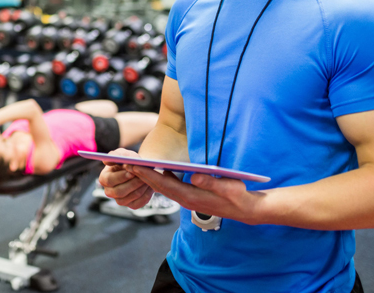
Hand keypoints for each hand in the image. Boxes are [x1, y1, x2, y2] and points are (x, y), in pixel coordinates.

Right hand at [98, 148, 153, 209]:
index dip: (120, 176)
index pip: (109, 180)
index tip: (131, 172)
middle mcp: (109, 191)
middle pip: (119, 192)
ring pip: (130, 197)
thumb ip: (116, 155)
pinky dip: (146, 194)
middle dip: (132, 183)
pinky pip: (139, 203)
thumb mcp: (123, 154)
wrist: (141, 168)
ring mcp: (120, 200)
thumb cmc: (129, 159)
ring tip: (148, 179)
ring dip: (140, 188)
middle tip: (143, 177)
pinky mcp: (131, 205)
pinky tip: (150, 186)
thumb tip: (106, 162)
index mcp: (104, 178)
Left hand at [128, 167, 264, 224]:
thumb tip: (195, 176)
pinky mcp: (191, 196)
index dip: (149, 175)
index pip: (165, 185)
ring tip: (136, 165)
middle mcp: (186, 199)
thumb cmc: (238, 196)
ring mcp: (188, 199)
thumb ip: (212, 182)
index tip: (134, 167)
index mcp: (192, 197)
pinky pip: (171, 187)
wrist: (246, 210)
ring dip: (150, 177)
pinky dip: (161, 178)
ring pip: (164, 187)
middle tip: (127, 164)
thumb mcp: (229, 188)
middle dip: (143, 175)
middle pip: (160, 186)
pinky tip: (156, 170)